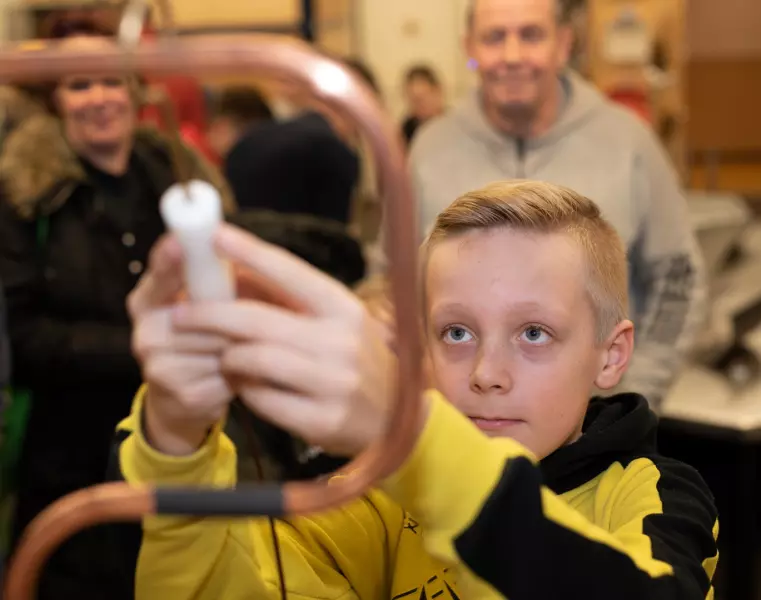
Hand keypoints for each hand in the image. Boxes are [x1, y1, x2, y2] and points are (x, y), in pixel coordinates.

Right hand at [128, 236, 233, 455]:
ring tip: (240, 345)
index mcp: (145, 303)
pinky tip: (238, 372)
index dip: (171, 260)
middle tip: (249, 314)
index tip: (181, 243)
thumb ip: (207, 277)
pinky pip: (230, 373)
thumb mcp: (197, 303)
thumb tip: (233, 243)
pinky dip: (243, 371)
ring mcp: (160, 368)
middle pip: (204, 313)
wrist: (181, 402)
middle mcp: (144, 334)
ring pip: (221, 343)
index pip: (159, 276)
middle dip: (232, 313)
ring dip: (240, 342)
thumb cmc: (198, 340)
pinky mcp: (184, 396)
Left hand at [173, 224, 397, 456]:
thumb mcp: (337, 322)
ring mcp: (334, 383)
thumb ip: (290, 299)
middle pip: (258, 321)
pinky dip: (246, 389)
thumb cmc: (357, 361)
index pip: (291, 273)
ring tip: (224, 357)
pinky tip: (248, 386)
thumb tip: (236, 271)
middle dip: (210, 315)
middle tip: (179, 314)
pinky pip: (262, 399)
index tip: (214, 235)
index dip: (250, 252)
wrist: (397, 420)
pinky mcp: (322, 420)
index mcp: (344, 308)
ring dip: (229, 357)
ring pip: (254, 360)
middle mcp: (342, 341)